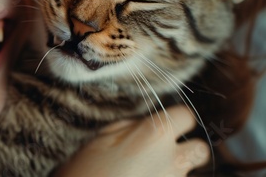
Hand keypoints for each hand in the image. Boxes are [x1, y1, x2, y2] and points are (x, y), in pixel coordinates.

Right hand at [55, 105, 209, 176]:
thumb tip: (145, 122)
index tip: (163, 122)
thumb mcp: (102, 136)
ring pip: (187, 171)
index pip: (186, 115)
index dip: (175, 118)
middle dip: (187, 148)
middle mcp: (171, 159)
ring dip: (173, 169)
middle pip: (200, 149)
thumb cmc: (86, 170)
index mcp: (154, 134)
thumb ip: (132, 126)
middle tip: (164, 152)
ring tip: (145, 171)